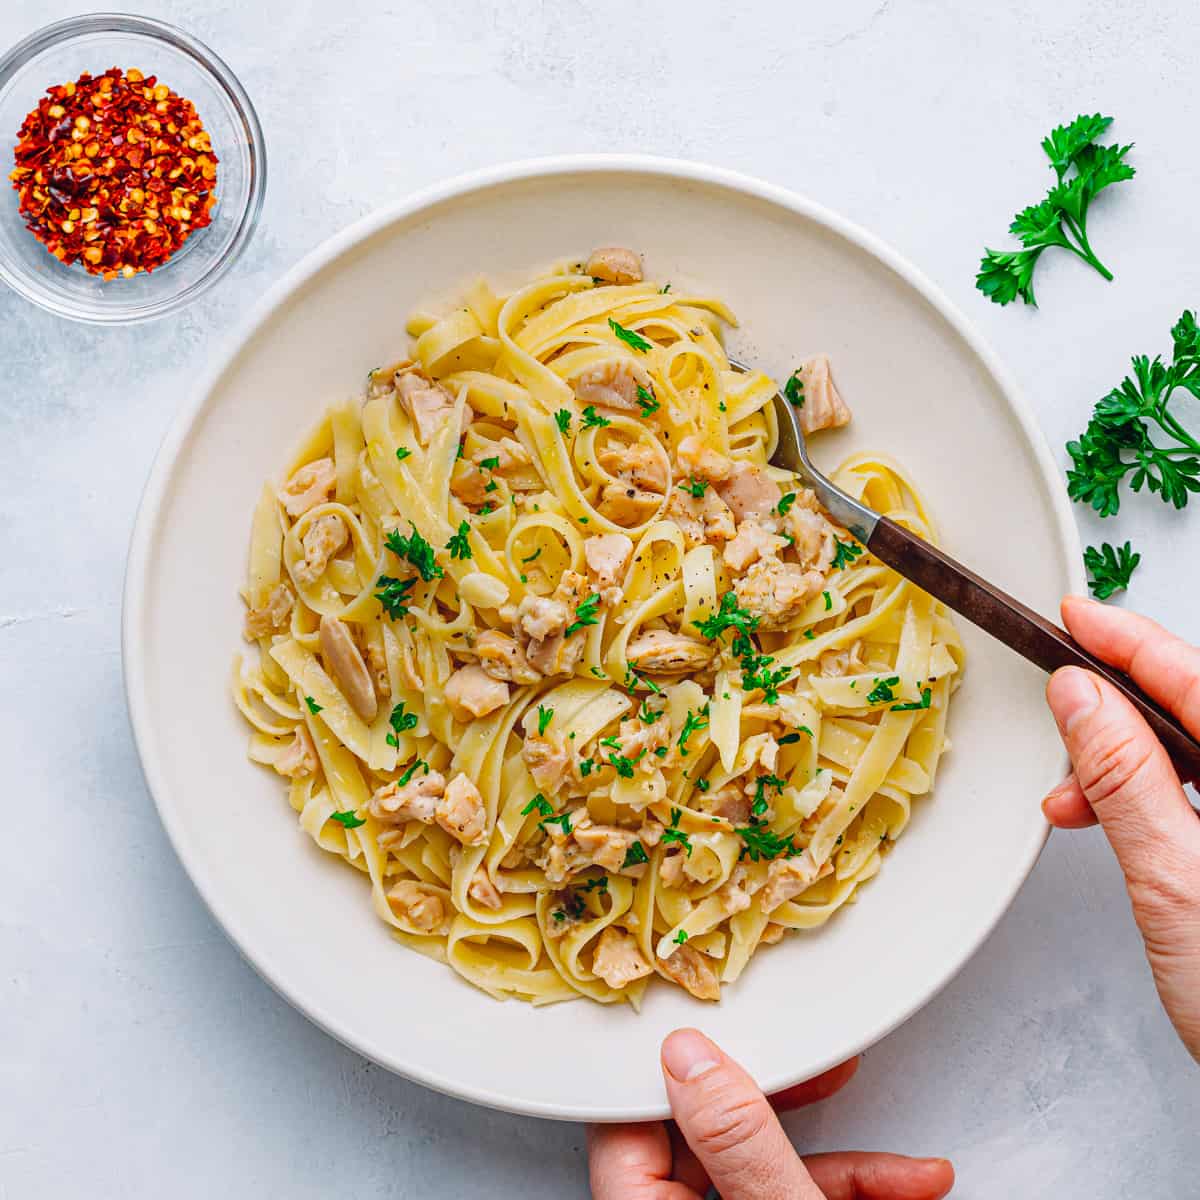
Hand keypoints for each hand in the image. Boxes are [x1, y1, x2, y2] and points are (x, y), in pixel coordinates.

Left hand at [588, 1029, 953, 1198]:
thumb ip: (737, 1146)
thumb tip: (690, 1060)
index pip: (625, 1130)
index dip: (670, 1076)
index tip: (716, 1034)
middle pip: (704, 1144)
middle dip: (778, 1107)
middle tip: (818, 1071)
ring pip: (761, 1175)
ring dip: (839, 1160)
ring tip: (898, 1158)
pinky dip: (852, 1193)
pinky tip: (907, 1184)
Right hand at [1043, 596, 1199, 1061]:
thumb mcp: (1178, 885)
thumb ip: (1127, 781)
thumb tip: (1083, 698)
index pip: (1199, 681)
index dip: (1130, 640)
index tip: (1075, 614)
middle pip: (1195, 713)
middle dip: (1114, 711)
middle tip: (1055, 707)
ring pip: (1194, 754)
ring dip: (1122, 763)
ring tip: (1070, 796)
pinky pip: (1198, 796)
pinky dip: (1148, 800)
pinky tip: (1109, 819)